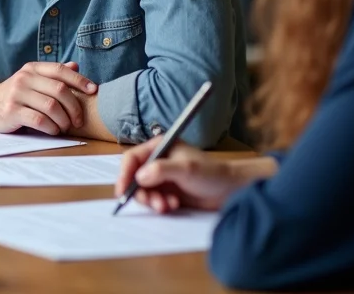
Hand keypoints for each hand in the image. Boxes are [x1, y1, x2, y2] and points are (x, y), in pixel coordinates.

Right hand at [0, 61, 96, 134]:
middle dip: (74, 107)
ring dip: (63, 120)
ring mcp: (16, 95)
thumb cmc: (13, 95)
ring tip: (64, 127)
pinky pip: (39, 120)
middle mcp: (24, 79)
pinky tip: (52, 130)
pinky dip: (51, 128)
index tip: (93, 91)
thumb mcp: (31, 80)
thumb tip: (75, 65)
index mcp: (31, 69)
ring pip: (51, 107)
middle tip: (78, 120)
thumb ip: (52, 75)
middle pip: (59, 90)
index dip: (79, 80)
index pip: (60, 70)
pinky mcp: (11, 111)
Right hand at [115, 136, 253, 212]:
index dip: (124, 174)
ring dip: (152, 201)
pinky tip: (173, 205)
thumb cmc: (211, 173)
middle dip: (141, 193)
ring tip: (167, 206)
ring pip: (142, 191)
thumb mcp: (185, 169)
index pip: (132, 159)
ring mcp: (161, 178)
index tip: (122, 190)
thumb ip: (160, 170)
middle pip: (134, 177)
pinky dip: (159, 205)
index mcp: (158, 147)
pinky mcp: (166, 191)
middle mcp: (156, 161)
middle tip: (154, 203)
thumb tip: (138, 178)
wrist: (230, 190)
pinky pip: (153, 200)